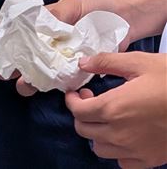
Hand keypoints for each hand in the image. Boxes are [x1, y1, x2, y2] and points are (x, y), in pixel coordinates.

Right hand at [0, 0, 132, 96]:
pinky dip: (54, 86)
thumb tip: (40, 26)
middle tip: (7, 70)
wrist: (122, 17)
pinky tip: (50, 85)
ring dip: (29, 81)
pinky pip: (60, 83)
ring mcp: (60, 60)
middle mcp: (47, 44)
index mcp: (41, 24)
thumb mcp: (73, 5)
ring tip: (26, 83)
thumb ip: (57, 16)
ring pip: (38, 75)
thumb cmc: (94, 6)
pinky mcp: (75, 73)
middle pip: (22, 58)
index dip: (3, 39)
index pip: (15, 32)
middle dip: (11, 65)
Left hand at [65, 52, 166, 167]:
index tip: (78, 91)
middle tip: (91, 99)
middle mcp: (120, 133)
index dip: (72, 100)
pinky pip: (121, 162)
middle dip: (82, 114)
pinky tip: (123, 134)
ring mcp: (134, 150)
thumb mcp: (138, 63)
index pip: (78, 111)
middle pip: (84, 130)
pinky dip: (116, 150)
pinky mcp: (148, 161)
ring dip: (96, 133)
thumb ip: (106, 62)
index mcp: (114, 108)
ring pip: (100, 148)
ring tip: (107, 116)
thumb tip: (83, 63)